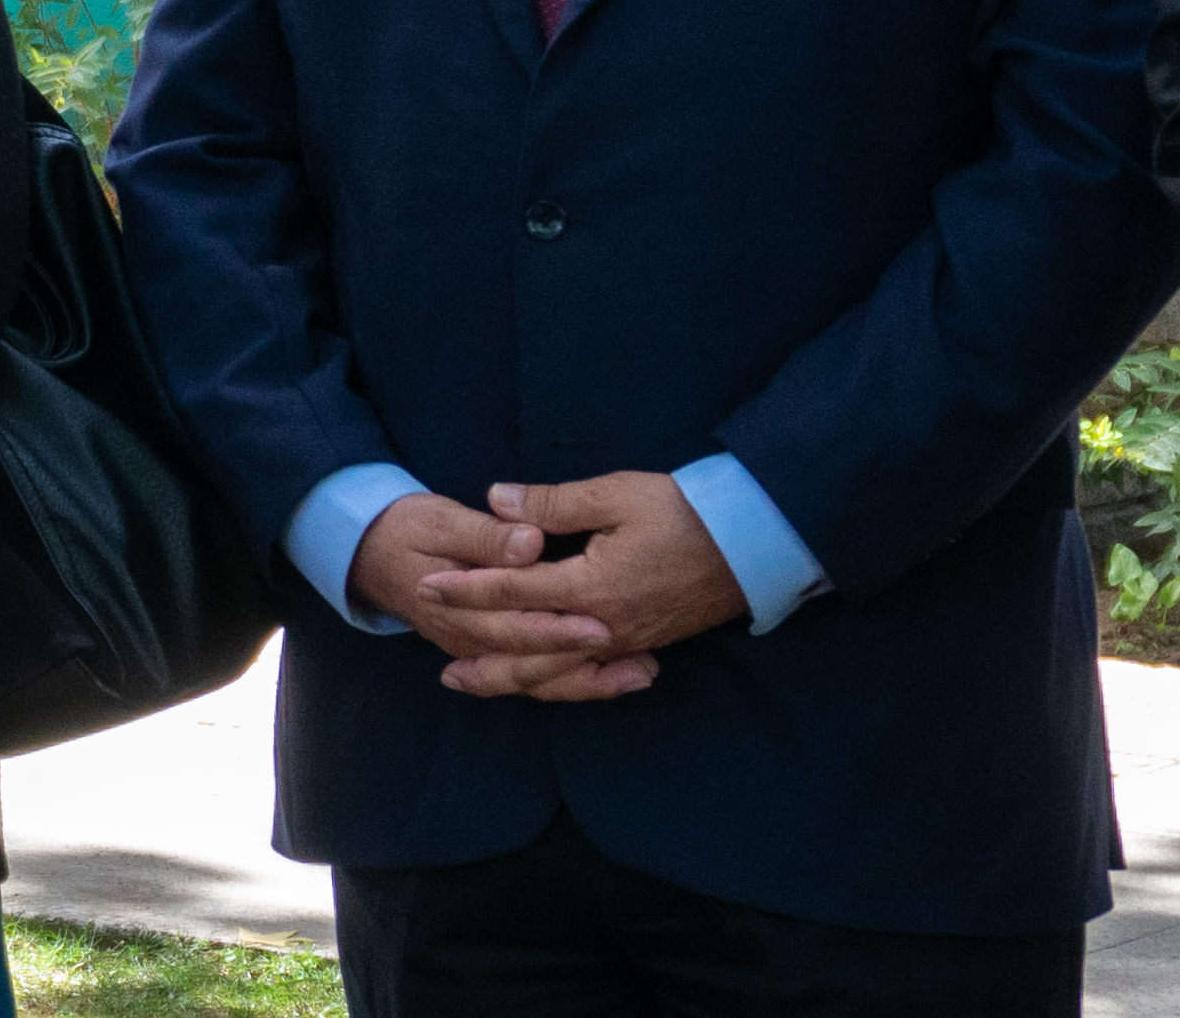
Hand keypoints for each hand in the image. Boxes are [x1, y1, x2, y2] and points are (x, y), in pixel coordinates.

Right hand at [349, 491, 620, 691]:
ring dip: (589, 682)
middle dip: (587, 662)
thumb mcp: (441, 520)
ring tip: (641, 674)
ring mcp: (476, 650)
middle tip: (639, 660)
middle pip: (532, 661)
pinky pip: (533, 678)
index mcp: (454, 607)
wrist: (367, 554)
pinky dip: (573, 682)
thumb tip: (529, 542)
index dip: (559, 628)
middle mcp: (467, 639)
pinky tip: (615, 676)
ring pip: (536, 680)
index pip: (514, 624)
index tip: (602, 625)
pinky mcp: (487, 650)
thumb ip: (487, 535)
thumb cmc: (407, 528)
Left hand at [415, 474, 748, 700]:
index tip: (425, 586)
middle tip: (435, 659)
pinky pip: (587, 676)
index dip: (466, 589)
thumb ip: (552, 504)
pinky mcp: (642, 645)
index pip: (512, 590)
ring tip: (468, 681)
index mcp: (589, 586)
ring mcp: (624, 641)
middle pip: (526, 649)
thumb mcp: (616, 495)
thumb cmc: (685, 512)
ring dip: (508, 678)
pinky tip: (537, 682)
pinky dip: (554, 683)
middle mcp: (602, 625)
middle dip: (477, 649)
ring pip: (555, 672)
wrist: (753, 544)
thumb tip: (497, 500)